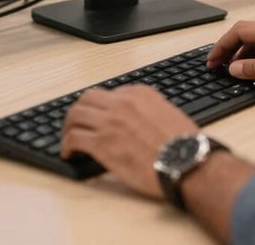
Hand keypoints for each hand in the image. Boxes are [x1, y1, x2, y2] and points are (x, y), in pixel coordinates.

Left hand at [61, 84, 197, 197]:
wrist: (187, 161)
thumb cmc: (183, 144)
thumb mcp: (167, 114)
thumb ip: (148, 110)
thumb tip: (137, 120)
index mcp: (139, 93)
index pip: (110, 94)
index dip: (101, 108)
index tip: (98, 119)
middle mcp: (122, 102)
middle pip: (88, 98)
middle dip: (79, 111)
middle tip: (75, 124)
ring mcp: (111, 121)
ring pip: (76, 114)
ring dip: (68, 126)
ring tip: (68, 139)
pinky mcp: (103, 143)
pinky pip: (74, 138)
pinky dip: (67, 145)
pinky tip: (69, 154)